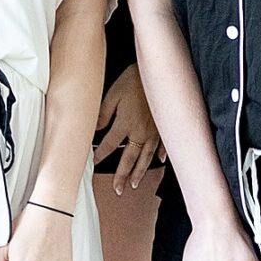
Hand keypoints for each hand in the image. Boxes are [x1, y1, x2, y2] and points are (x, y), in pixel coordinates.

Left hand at [91, 64, 160, 191]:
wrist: (159, 70)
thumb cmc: (135, 79)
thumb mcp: (114, 93)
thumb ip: (104, 113)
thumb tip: (95, 129)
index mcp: (125, 124)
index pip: (110, 145)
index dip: (101, 155)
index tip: (94, 163)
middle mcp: (141, 132)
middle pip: (129, 158)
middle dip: (122, 175)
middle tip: (118, 189)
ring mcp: (155, 131)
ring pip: (146, 156)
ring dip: (139, 171)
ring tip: (134, 184)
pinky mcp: (166, 126)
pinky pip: (164, 144)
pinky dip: (162, 154)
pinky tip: (160, 161)